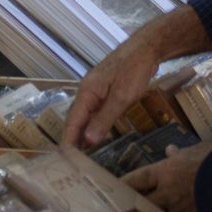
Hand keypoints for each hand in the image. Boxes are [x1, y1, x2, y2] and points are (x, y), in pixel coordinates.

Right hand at [63, 32, 161, 149]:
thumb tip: (87, 140)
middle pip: (76, 119)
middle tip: (72, 163)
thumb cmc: (133, 70)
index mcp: (86, 92)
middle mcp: (87, 91)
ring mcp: (96, 90)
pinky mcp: (106, 90)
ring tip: (82, 154)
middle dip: (73, 139)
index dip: (69, 140)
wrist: (146, 48)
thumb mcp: (121, 97)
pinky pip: (95, 111)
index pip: (73, 121)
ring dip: (83, 133)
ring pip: (86, 115)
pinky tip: (96, 135)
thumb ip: (104, 119)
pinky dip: (93, 124)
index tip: (65, 160)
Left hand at [124, 141, 211, 211]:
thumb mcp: (195, 150)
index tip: (114, 186)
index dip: (124, 183)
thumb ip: (180, 153)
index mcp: (164, 171)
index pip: (137, 179)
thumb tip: (170, 150)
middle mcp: (167, 192)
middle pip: (143, 202)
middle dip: (134, 203)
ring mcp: (179, 207)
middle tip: (125, 203)